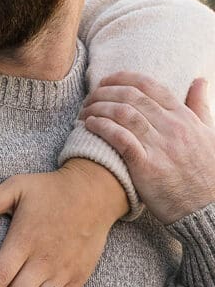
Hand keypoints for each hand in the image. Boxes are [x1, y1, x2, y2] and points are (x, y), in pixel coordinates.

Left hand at [80, 72, 214, 223]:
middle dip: (105, 92)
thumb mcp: (209, 133)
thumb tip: (199, 80)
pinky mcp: (147, 166)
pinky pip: (120, 138)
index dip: (124, 78)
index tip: (106, 80)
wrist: (206, 208)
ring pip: (123, 114)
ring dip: (99, 108)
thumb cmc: (206, 173)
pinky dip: (102, 127)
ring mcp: (160, 146)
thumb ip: (200, 106)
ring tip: (85, 112)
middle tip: (89, 97)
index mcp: (184, 117)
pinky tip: (90, 125)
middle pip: (132, 96)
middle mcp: (172, 127)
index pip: (150, 86)